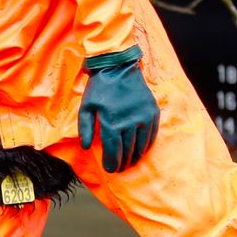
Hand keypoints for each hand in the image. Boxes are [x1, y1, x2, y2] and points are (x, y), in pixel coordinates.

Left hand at [78, 46, 159, 172]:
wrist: (119, 66)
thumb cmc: (99, 88)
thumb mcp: (86, 106)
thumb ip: (84, 128)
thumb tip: (86, 147)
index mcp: (111, 121)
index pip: (113, 150)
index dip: (112, 163)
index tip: (111, 170)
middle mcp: (129, 121)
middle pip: (127, 150)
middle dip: (123, 162)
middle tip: (120, 168)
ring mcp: (143, 117)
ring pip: (140, 144)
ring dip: (135, 156)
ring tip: (130, 162)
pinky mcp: (152, 112)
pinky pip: (151, 134)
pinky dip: (146, 145)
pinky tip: (141, 150)